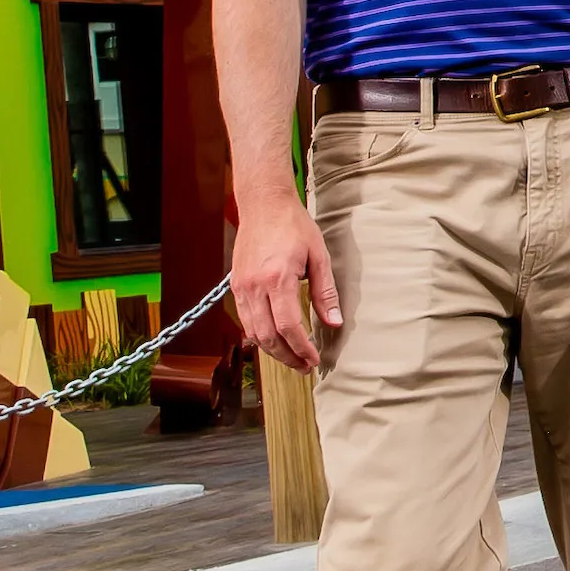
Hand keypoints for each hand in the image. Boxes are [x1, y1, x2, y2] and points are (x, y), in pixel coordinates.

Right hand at [233, 188, 344, 371]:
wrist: (263, 204)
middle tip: (304, 366)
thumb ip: (325, 292)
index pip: (288, 327)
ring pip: (253, 332)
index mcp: (278, 278)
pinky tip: (275, 339)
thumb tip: (334, 322)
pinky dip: (259, 335)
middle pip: (267, 337)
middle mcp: (255, 286)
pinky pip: (245, 320)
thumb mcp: (319, 255)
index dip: (301, 348)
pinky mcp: (236, 286)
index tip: (313, 359)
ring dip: (272, 350)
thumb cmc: (293, 225)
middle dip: (287, 357)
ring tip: (292, 357)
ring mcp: (242, 287)